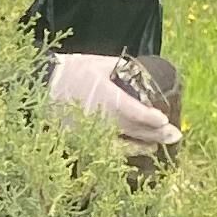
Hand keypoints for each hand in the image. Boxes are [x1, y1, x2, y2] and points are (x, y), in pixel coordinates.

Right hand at [46, 51, 181, 153]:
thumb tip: (142, 73)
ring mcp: (90, 133)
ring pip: (122, 144)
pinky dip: (122, 153)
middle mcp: (100, 118)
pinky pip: (106, 150)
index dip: (150, 117)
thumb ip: (122, 69)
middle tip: (175, 135)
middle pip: (133, 130)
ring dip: (142, 146)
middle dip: (156, 134)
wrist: (41, 87)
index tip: (164, 119)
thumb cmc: (71, 71)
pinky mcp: (82, 141)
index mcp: (104, 96)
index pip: (133, 110)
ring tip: (156, 147)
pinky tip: (132, 152)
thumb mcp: (98, 64)